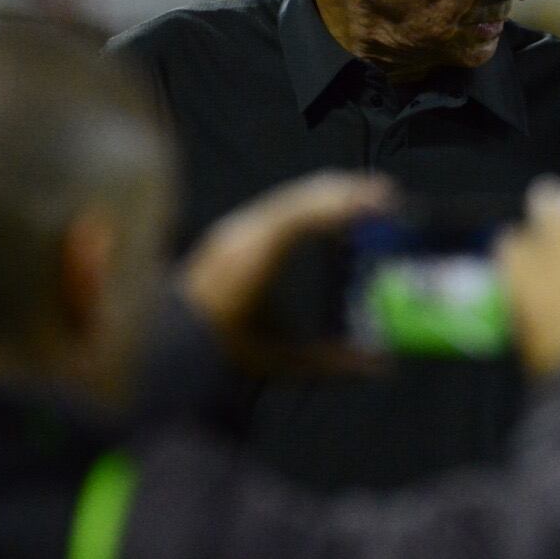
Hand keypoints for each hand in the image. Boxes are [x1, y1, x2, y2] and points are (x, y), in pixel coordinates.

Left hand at [181, 171, 391, 369]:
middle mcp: (246, 234)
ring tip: (370, 198)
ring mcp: (239, 226)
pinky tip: (335, 210)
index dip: (348, 205)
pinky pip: (284, 202)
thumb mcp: (281, 361)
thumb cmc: (224, 352)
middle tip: (390, 197)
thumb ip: (335, 363)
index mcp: (257, 261)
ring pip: (296, 194)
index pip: (309, 216)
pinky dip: (315, 200)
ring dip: (334, 194)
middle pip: (306, 196)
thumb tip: (383, 367)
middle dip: (351, 192)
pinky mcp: (237, 227)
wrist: (169, 342)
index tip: (384, 203)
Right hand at [495, 178, 559, 377]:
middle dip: (547, 204)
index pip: (511, 242)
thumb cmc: (559, 372)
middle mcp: (556, 257)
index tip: (522, 249)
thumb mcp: (526, 343)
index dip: (516, 244)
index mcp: (523, 279)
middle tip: (551, 197)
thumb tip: (527, 302)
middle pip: (548, 210)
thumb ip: (524, 311)